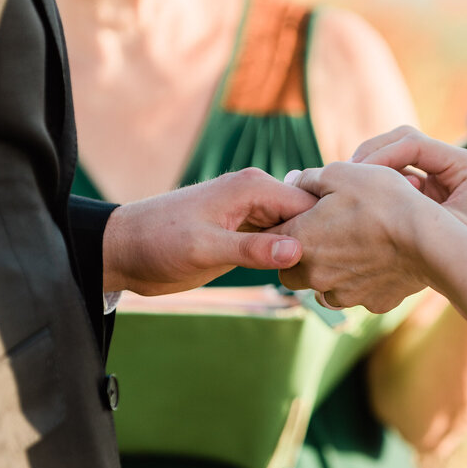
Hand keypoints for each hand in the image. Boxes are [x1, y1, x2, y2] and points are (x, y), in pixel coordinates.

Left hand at [103, 167, 316, 294]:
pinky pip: (279, 244)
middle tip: (336, 275)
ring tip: (327, 280)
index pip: (309, 205)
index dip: (327, 231)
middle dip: (321, 243)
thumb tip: (297, 250)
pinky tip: (302, 279)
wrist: (125, 250)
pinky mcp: (243, 236)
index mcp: (253, 187)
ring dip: (307, 253)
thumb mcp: (204, 248)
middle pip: (308, 218)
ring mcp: (252, 217)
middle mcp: (257, 196)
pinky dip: (290, 259)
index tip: (341, 260)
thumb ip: (251, 249)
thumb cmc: (158, 241)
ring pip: (296, 233)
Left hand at [275, 162, 437, 312]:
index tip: (293, 217)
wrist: (428, 240)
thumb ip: (308, 178)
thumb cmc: (382, 201)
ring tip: (351, 251)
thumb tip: (292, 180)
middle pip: (290, 273)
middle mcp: (315, 274)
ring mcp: (343, 293)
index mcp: (301, 240)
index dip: (279, 225)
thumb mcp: (341, 172)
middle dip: (298, 258)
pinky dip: (361, 283)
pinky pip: (357, 295)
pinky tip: (378, 263)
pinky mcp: (370, 304)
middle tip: (319, 238)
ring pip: (323, 289)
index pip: (269, 238)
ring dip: (329, 274)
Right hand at [350, 126, 466, 261]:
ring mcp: (446, 176)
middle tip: (346, 175)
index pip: (413, 143)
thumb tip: (362, 185)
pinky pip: (402, 178)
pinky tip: (363, 200)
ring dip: (374, 169)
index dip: (381, 155)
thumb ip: (408, 206)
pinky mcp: (435, 192)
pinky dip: (382, 184)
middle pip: (405, 142)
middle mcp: (458, 164)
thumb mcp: (441, 231)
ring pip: (400, 158)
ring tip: (350, 186)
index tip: (355, 174)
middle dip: (373, 156)